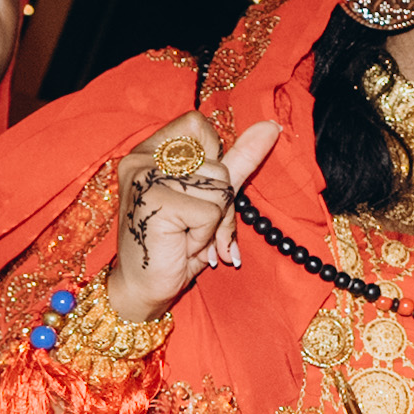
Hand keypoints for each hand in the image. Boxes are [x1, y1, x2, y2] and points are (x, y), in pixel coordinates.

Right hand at [104, 111, 280, 321]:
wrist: (145, 288)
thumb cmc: (176, 245)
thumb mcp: (211, 197)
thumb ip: (238, 159)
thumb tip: (271, 127)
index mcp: (150, 150)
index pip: (198, 125)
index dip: (212, 157)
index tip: (196, 190)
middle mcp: (142, 157)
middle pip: (217, 164)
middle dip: (220, 202)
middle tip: (195, 226)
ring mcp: (145, 176)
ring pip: (219, 188)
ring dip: (214, 222)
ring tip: (188, 237)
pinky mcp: (154, 199)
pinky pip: (211, 211)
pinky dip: (205, 235)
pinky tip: (182, 245)